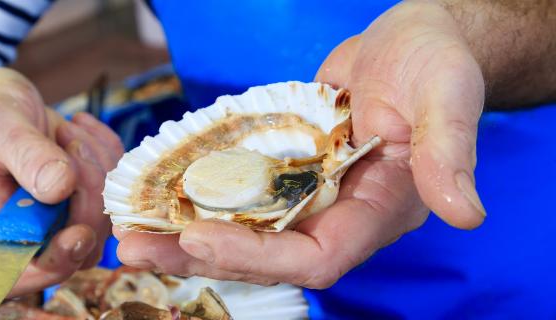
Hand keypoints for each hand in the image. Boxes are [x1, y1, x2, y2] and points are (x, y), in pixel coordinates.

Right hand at [0, 68, 123, 294]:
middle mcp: (34, 232)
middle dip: (87, 193)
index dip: (55, 265)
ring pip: (106, 216)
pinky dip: (109, 151)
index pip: (23, 275)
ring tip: (68, 129)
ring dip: (99, 166)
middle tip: (69, 141)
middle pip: (80, 245)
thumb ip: (23, 154)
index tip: (77, 233)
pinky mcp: (93, 196)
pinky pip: (120, 185)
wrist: (2, 101)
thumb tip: (59, 187)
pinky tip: (82, 126)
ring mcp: (68, 217)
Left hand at [114, 1, 485, 286]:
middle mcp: (340, 212)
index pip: (316, 255)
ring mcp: (310, 193)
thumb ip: (449, 155)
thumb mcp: (446, 99)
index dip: (260, 256)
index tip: (200, 236)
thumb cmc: (437, 64)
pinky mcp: (287, 170)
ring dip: (187, 236)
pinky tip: (156, 196)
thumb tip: (464, 214)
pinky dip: (200, 198)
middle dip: (202, 255)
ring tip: (129, 234)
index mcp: (380, 210)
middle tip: (135, 250)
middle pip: (267, 255)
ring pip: (245, 231)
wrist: (412, 40)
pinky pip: (241, 194)